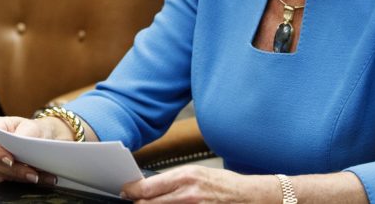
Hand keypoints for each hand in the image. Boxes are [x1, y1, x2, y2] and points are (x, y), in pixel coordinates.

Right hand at [0, 116, 72, 184]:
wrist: (40, 138)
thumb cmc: (32, 129)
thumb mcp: (31, 126)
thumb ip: (24, 134)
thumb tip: (21, 145)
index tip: (11, 160)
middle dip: (14, 170)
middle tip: (32, 174)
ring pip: (0, 174)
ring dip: (20, 177)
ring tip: (39, 177)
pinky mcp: (1, 173)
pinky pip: (9, 181)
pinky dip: (25, 181)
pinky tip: (41, 179)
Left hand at [120, 165, 277, 202]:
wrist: (248, 197)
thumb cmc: (222, 184)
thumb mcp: (195, 173)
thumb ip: (171, 180)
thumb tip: (147, 186)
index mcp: (184, 177)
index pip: (146, 188)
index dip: (131, 191)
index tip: (126, 192)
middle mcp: (187, 195)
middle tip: (135, 201)